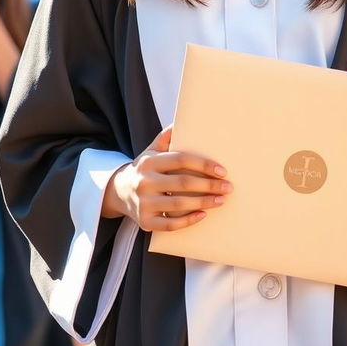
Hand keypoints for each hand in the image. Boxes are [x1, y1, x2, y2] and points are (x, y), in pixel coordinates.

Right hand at [103, 126, 231, 231]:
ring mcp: (143, 203)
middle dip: (209, 186)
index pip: (181, 160)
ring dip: (204, 203)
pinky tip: (203, 215)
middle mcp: (144, 182)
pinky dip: (188, 221)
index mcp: (149, 162)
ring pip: (178, 205)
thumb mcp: (151, 151)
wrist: (118, 192)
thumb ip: (166, 138)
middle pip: (183, 183)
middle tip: (228, 187)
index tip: (222, 170)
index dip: (203, 165)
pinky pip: (170, 224)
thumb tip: (181, 120)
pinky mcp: (145, 222)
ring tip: (221, 200)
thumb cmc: (144, 169)